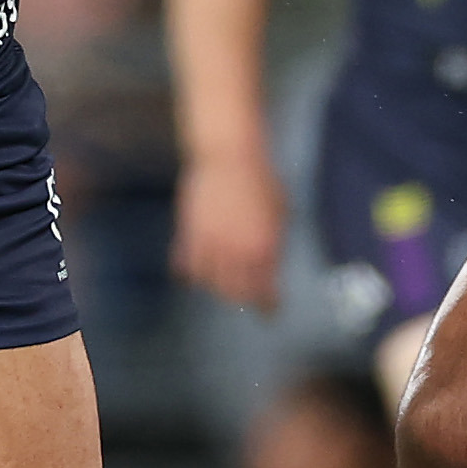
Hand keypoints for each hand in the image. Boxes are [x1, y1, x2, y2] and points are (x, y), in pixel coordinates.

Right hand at [172, 146, 287, 309]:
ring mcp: (212, 244)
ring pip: (209, 282)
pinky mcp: (190, 234)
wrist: (229, 155)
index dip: (268, 306)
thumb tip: (270, 262)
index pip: (265, 292)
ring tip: (221, 282)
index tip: (269, 312)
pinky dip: (191, 273)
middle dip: (242, 297)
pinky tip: (196, 272)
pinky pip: (186, 266)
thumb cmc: (260, 179)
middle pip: (236, 293)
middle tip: (246, 296)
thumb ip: (274, 242)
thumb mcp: (280, 212)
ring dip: (216, 285)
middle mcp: (238, 252)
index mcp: (265, 248)